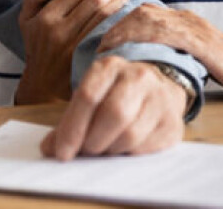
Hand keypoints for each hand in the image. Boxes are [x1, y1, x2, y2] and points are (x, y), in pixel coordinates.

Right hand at [15, 0, 127, 103]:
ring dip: (119, 2)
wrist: (43, 86)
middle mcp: (60, 31)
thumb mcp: (26, 20)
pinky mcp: (89, 58)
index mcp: (46, 18)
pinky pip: (109, 34)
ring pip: (105, 16)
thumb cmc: (38, 48)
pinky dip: (120, 21)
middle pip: (95, 0)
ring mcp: (76, 47)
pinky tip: (125, 16)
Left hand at [41, 57, 186, 159]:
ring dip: (111, 150)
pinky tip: (124, 149)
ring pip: (131, 134)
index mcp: (109, 67)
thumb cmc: (115, 95)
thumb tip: (49, 149)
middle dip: (94, 141)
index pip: (88, 97)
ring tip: (105, 149)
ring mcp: (160, 97)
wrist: (158, 88)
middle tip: (86, 151)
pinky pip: (147, 147)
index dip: (72, 129)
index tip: (62, 153)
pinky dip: (129, 154)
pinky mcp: (173, 121)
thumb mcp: (91, 97)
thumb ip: (69, 121)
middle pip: (113, 114)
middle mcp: (137, 76)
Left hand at [99, 4, 222, 99]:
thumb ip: (170, 51)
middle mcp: (185, 18)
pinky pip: (167, 33)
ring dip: (124, 31)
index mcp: (182, 20)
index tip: (102, 39)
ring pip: (149, 18)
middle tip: (98, 44)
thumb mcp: (192, 55)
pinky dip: (145, 38)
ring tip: (108, 48)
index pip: (142, 12)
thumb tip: (139, 60)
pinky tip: (132, 49)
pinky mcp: (201, 41)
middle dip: (115, 25)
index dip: (119, 22)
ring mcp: (193, 27)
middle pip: (141, 11)